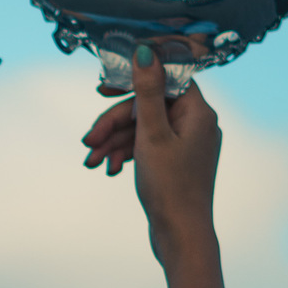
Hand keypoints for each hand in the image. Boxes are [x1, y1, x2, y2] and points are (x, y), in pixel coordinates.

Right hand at [81, 45, 226, 287]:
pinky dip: (127, 154)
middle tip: (88, 140)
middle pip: (148, 108)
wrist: (182, 237)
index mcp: (198, 113)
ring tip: (92, 161)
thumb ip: (147, 92)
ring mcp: (187, 145)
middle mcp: (197, 125)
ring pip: (144, 130)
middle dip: (114, 124)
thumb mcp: (152, 135)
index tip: (101, 89)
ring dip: (115, 142)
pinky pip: (148, 148)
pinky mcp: (177, 163)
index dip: (131, 81)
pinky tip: (109, 169)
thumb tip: (145, 51)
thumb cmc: (171, 188)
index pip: (163, 81)